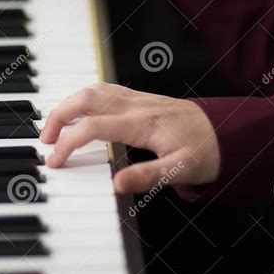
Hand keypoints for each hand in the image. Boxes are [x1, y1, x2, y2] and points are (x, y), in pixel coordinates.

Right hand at [40, 83, 220, 193]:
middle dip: (58, 116)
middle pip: (86, 98)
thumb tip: (117, 184)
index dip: (69, 143)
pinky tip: (80, 114)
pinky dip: (83, 99)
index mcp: (143, 123)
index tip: (56, 161)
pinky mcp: (140, 99)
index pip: (94, 127)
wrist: (227, 131)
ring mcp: (138, 99)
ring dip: (68, 104)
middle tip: (45, 140)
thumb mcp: (182, 170)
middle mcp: (137, 105)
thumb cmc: (206, 150)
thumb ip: (148, 176)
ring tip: (55, 127)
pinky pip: (104, 90)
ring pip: (93, 90)